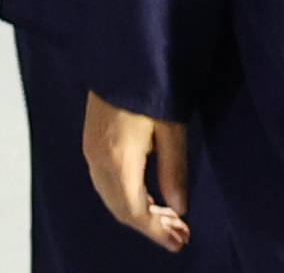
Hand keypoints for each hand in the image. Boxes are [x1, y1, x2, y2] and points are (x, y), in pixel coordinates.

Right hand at [82, 100, 189, 251]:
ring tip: (171, 221)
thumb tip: (180, 205)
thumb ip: (174, 169)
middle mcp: (98, 161)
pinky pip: (107, 184)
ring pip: (112, 198)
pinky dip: (128, 198)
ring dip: (140, 214)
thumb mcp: (172, 127)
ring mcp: (91, 152)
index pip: (133, 211)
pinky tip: (150, 199)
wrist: (124, 54)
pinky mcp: (92, 143)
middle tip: (180, 235)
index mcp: (118, 160)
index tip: (179, 241)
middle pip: (120, 209)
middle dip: (150, 226)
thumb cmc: (155, 86)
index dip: (156, 230)